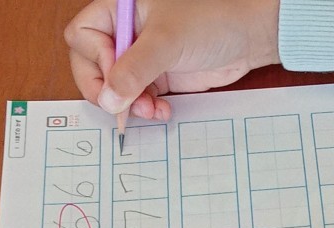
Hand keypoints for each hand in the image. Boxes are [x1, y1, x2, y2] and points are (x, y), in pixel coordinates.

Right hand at [65, 0, 279, 119]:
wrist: (250, 36)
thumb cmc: (212, 20)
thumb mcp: (167, 42)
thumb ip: (133, 70)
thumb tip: (108, 100)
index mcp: (120, 9)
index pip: (83, 37)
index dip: (95, 60)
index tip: (117, 74)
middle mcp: (126, 33)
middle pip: (92, 66)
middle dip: (109, 91)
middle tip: (125, 105)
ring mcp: (141, 57)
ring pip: (115, 89)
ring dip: (129, 106)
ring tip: (150, 109)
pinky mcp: (158, 78)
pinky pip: (138, 100)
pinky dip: (145, 110)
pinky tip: (161, 111)